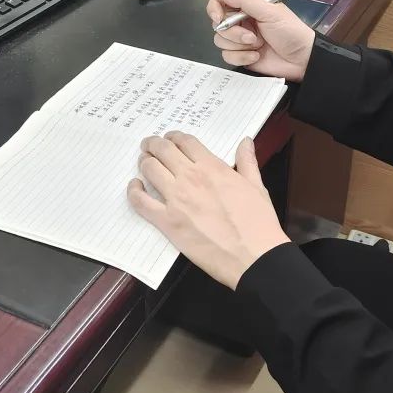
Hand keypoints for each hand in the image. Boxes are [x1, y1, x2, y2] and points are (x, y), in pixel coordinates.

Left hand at [127, 132, 289, 289]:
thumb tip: (245, 142)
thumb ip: (247, 162)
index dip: (174, 136)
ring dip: (144, 162)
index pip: (185, 142)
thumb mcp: (257, 186)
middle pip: (163, 150)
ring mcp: (176, 199)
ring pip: (150, 169)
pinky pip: (141, 202)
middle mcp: (191, 178)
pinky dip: (134, 191)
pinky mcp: (167, 222)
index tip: (170, 138)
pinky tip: (135, 186)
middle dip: (154, 144)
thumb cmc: (257, 224)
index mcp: (213, 168)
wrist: (253, 256)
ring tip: (144, 162)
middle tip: (150, 145)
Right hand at [207, 0, 315, 81]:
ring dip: (239, 45)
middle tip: (252, 37)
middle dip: (233, 32)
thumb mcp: (270, 11)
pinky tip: (256, 56)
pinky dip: (242, 57)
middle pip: (218, 23)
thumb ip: (244, 0)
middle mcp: (242, 20)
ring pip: (220, 41)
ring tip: (258, 46)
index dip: (214, 8)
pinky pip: (227, 56)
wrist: (302, 59)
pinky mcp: (241, 55)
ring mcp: (240, 39)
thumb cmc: (290, 31)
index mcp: (248, 5)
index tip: (219, 18)